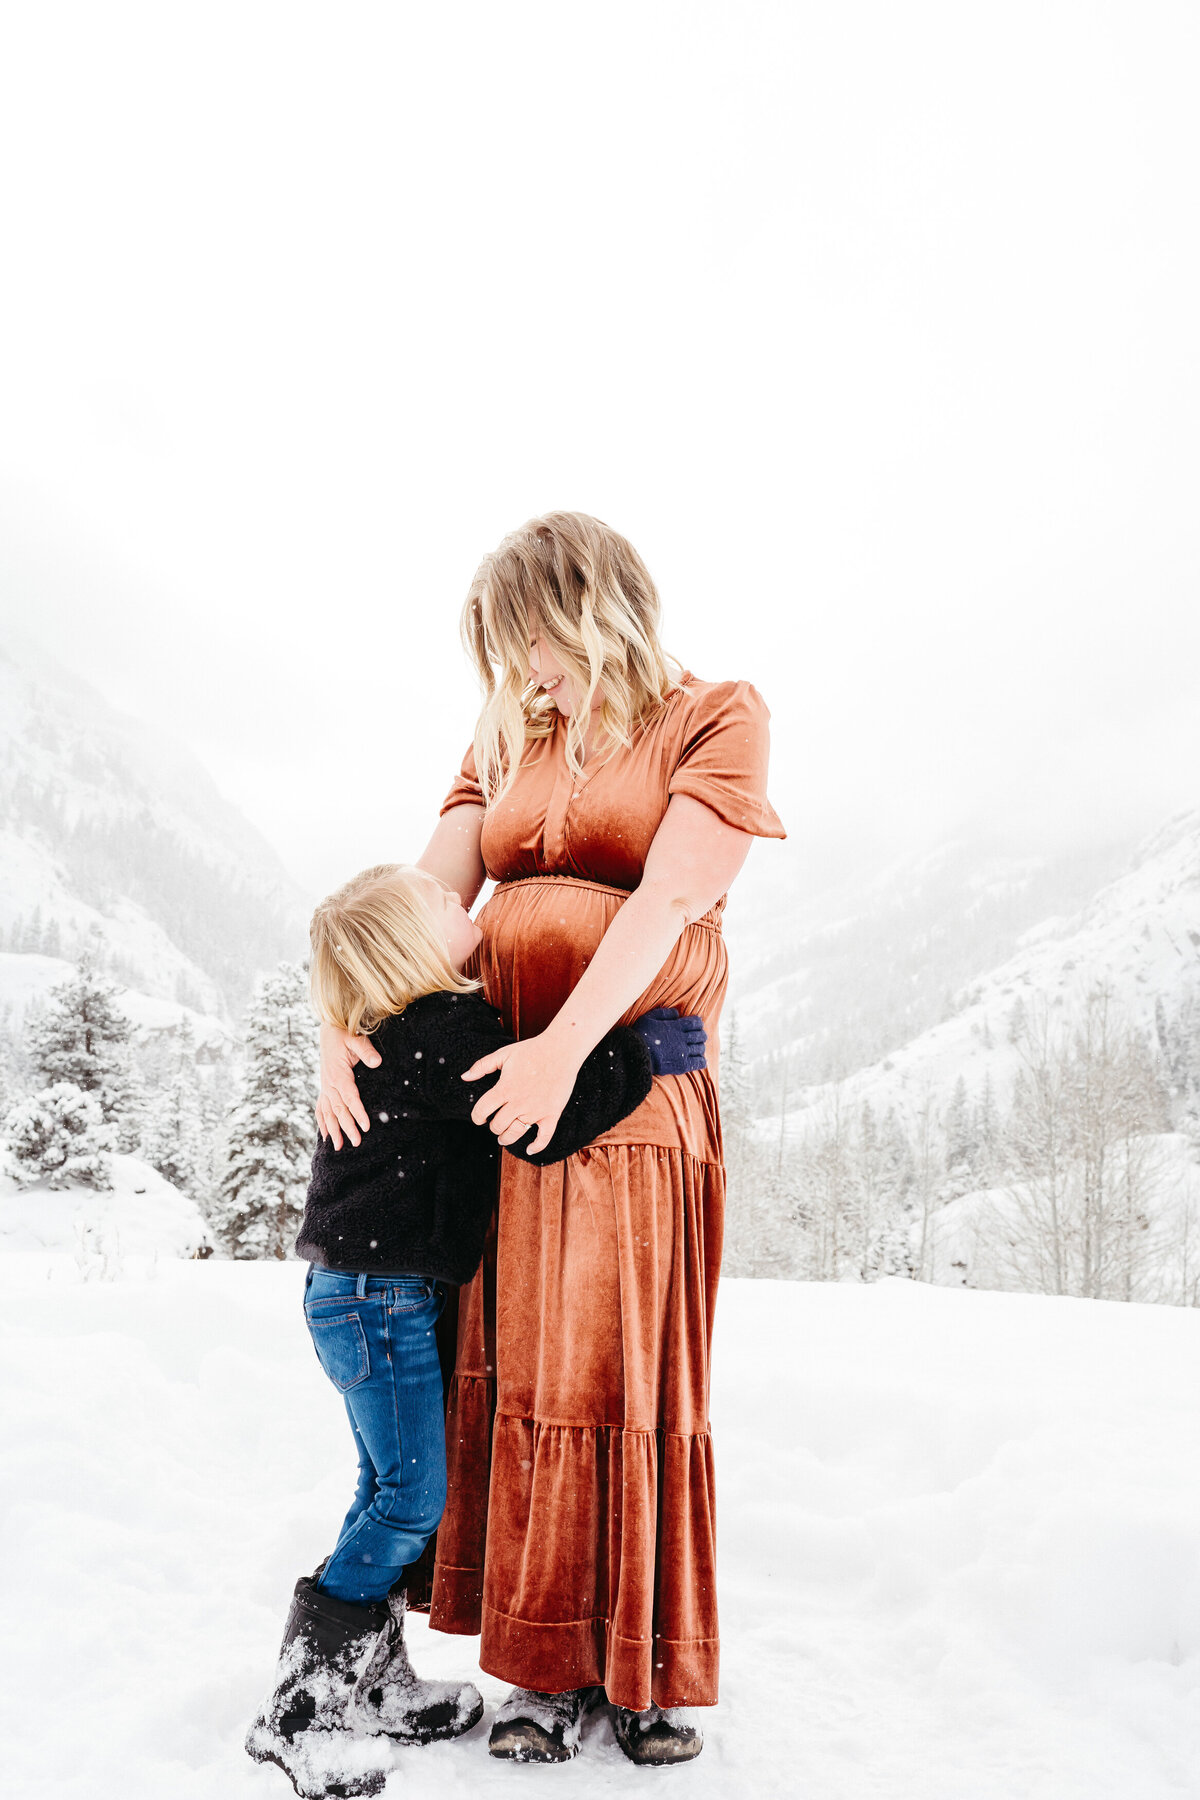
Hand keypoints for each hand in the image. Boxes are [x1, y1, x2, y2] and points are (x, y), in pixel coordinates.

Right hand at [316, 1022, 381, 1148]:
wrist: (328, 1031)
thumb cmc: (344, 1034)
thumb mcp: (355, 1038)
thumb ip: (366, 1051)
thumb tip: (377, 1062)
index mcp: (338, 1074)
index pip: (350, 1097)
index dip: (357, 1112)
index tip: (366, 1126)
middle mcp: (329, 1084)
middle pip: (339, 1109)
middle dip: (347, 1127)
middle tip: (356, 1143)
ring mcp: (325, 1087)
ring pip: (328, 1112)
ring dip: (333, 1130)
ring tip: (339, 1147)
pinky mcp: (324, 1087)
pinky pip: (321, 1108)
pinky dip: (322, 1122)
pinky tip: (326, 1135)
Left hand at [460, 1032, 580, 1154]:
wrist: (561, 1050)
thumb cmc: (531, 1050)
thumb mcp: (504, 1054)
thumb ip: (482, 1066)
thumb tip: (464, 1077)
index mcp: (504, 1089)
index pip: (482, 1110)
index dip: (477, 1117)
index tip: (478, 1118)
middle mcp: (518, 1103)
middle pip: (497, 1125)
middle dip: (493, 1126)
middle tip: (494, 1123)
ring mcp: (535, 1110)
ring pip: (515, 1133)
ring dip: (506, 1138)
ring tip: (503, 1137)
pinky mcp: (551, 1114)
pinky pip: (544, 1137)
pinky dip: (536, 1146)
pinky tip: (529, 1149)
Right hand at [629, 1006, 706, 1074]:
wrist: (636, 1055)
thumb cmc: (640, 1035)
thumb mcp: (648, 1018)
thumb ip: (664, 1013)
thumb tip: (677, 1013)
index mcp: (676, 1026)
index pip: (696, 1022)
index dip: (698, 1023)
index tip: (695, 1025)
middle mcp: (682, 1038)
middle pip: (701, 1035)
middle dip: (701, 1035)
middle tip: (697, 1037)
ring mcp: (683, 1052)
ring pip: (701, 1048)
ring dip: (700, 1047)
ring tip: (696, 1048)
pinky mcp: (682, 1065)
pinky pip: (699, 1062)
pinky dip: (701, 1060)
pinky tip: (697, 1060)